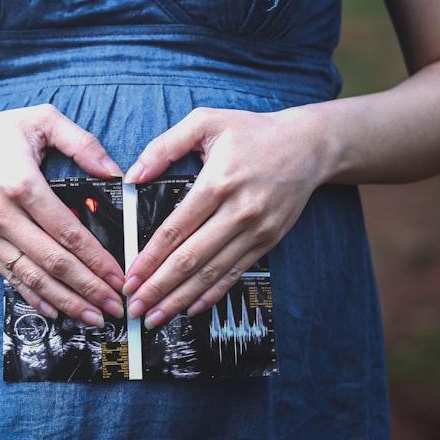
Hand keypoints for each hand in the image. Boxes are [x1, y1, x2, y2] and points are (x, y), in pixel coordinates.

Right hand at [0, 103, 126, 326]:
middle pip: (53, 262)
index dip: (96, 259)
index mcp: (22, 184)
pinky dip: (36, 297)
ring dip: (67, 301)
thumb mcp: (40, 120)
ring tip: (94, 317)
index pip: (68, 232)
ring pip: (33, 277)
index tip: (119, 277)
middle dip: (89, 288)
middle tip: (116, 307)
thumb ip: (82, 142)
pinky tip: (58, 311)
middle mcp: (2, 215)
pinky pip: (11, 277)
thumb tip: (114, 172)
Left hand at [120, 105, 327, 328]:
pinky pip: (235, 273)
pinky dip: (212, 294)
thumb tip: (132, 175)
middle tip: (135, 307)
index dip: (150, 258)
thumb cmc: (252, 132)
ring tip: (155, 317)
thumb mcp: (206, 122)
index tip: (130, 277)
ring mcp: (256, 230)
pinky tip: (191, 308)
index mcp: (218, 183)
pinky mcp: (268, 241)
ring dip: (181, 298)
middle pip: (191, 258)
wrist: (309, 145)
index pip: (176, 230)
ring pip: (212, 272)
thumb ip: (164, 146)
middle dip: (159, 287)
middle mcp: (238, 211)